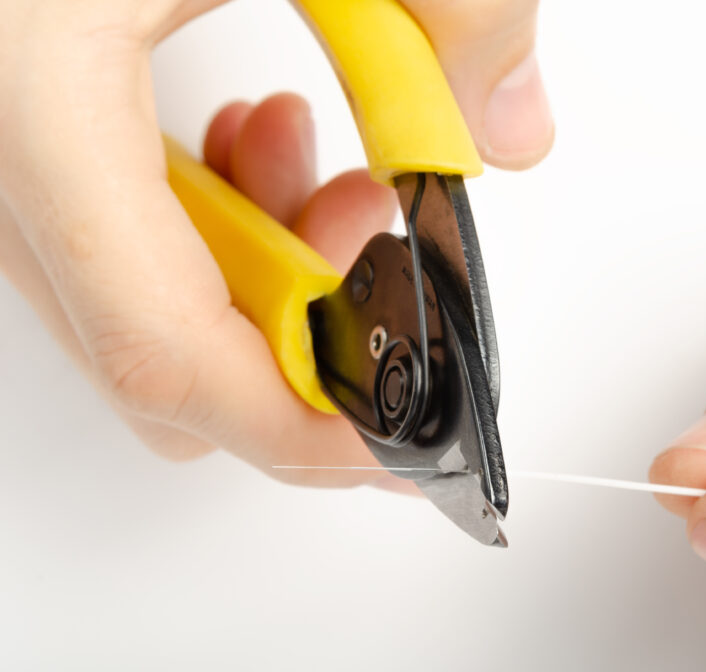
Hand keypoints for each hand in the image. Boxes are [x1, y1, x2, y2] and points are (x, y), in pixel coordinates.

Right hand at [0, 0, 552, 485]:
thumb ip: (449, 3)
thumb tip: (509, 128)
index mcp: (27, 92)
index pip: (161, 347)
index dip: (291, 425)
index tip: (397, 446)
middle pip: (154, 355)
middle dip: (300, 337)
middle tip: (381, 245)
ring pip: (136, 306)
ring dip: (265, 277)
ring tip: (331, 167)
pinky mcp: (21, 132)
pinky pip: (119, 239)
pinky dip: (217, 225)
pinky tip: (260, 133)